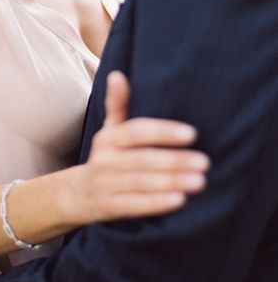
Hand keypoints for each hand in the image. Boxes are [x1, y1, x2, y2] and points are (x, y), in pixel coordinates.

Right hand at [70, 71, 208, 221]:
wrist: (78, 194)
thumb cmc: (107, 157)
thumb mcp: (110, 130)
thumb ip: (118, 104)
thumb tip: (117, 74)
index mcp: (107, 138)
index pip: (136, 131)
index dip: (163, 132)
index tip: (192, 134)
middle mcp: (104, 159)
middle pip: (142, 159)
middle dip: (174, 160)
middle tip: (204, 162)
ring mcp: (105, 184)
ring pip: (140, 183)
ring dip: (171, 182)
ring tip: (200, 181)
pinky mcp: (108, 207)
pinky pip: (134, 205)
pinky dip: (156, 203)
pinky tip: (180, 201)